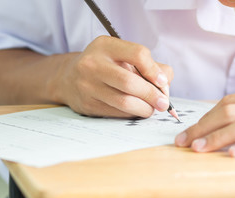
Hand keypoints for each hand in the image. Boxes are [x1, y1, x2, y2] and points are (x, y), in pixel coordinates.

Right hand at [52, 36, 172, 117]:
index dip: (154, 70)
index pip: (138, 54)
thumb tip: (165, 84)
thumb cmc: (104, 65)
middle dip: (152, 95)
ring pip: (124, 102)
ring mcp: (87, 86)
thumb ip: (148, 64)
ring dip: (145, 108)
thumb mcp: (121, 55)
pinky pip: (117, 113)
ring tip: (151, 108)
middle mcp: (93, 64)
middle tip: (163, 103)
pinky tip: (136, 110)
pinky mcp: (87, 105)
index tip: (162, 82)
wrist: (68, 78)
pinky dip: (132, 114)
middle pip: (130, 82)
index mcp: (105, 46)